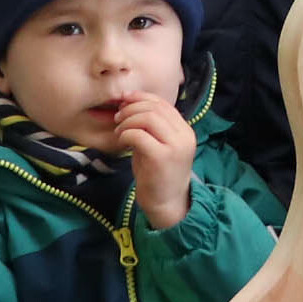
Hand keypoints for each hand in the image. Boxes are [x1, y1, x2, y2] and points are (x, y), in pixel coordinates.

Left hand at [112, 91, 196, 230]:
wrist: (166, 204)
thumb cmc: (158, 175)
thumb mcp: (159, 146)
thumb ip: (151, 127)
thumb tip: (130, 104)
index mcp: (185, 130)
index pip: (163, 103)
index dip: (141, 97)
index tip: (124, 100)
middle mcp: (184, 135)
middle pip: (155, 108)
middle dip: (131, 108)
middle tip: (118, 118)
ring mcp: (175, 146)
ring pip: (147, 118)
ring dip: (127, 121)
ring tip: (119, 131)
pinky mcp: (161, 157)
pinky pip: (139, 135)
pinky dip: (126, 134)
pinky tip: (122, 142)